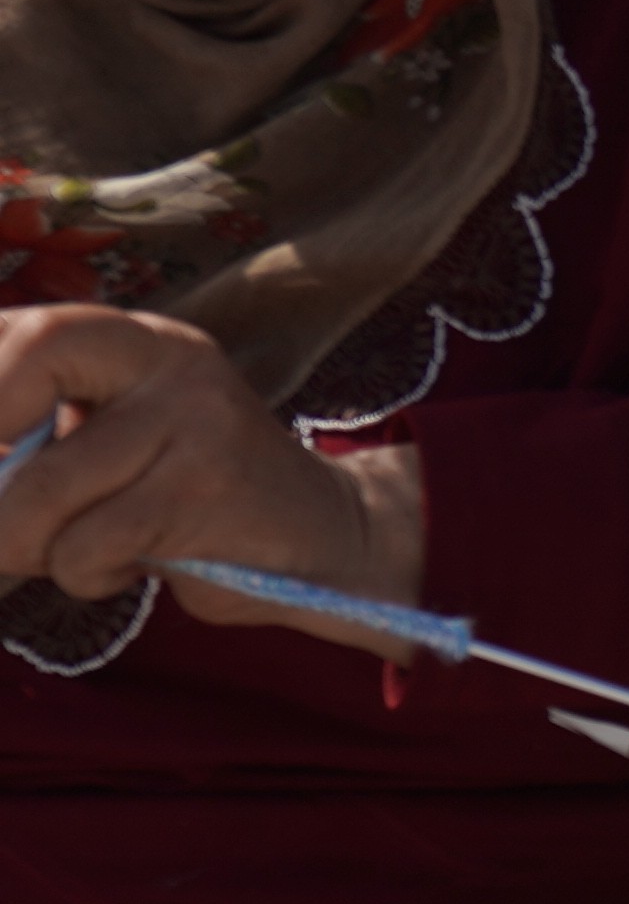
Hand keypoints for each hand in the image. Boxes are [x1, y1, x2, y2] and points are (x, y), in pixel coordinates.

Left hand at [0, 308, 430, 654]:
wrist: (321, 536)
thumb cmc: (185, 495)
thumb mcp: (116, 437)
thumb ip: (39, 424)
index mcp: (139, 341)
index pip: (28, 327)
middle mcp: (172, 360)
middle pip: (35, 354)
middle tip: (1, 515)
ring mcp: (197, 419)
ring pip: (37, 491)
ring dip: (27, 548)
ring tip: (78, 551)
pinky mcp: (208, 490)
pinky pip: (86, 546)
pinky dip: (86, 576)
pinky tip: (130, 565)